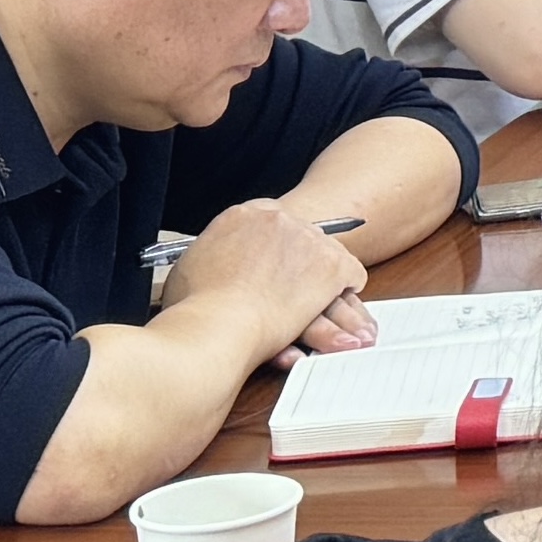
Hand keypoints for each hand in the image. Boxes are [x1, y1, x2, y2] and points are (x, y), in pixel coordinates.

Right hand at [161, 198, 370, 357]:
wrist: (218, 325)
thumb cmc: (196, 307)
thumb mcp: (188, 268)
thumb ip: (209, 254)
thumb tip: (210, 260)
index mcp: (242, 215)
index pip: (270, 221)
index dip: (274, 248)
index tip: (274, 265)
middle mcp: (278, 218)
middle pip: (301, 236)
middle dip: (299, 261)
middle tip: (294, 285)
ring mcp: (307, 239)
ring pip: (328, 254)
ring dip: (322, 280)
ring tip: (316, 301)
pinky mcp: (331, 264)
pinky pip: (352, 274)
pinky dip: (345, 292)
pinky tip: (335, 305)